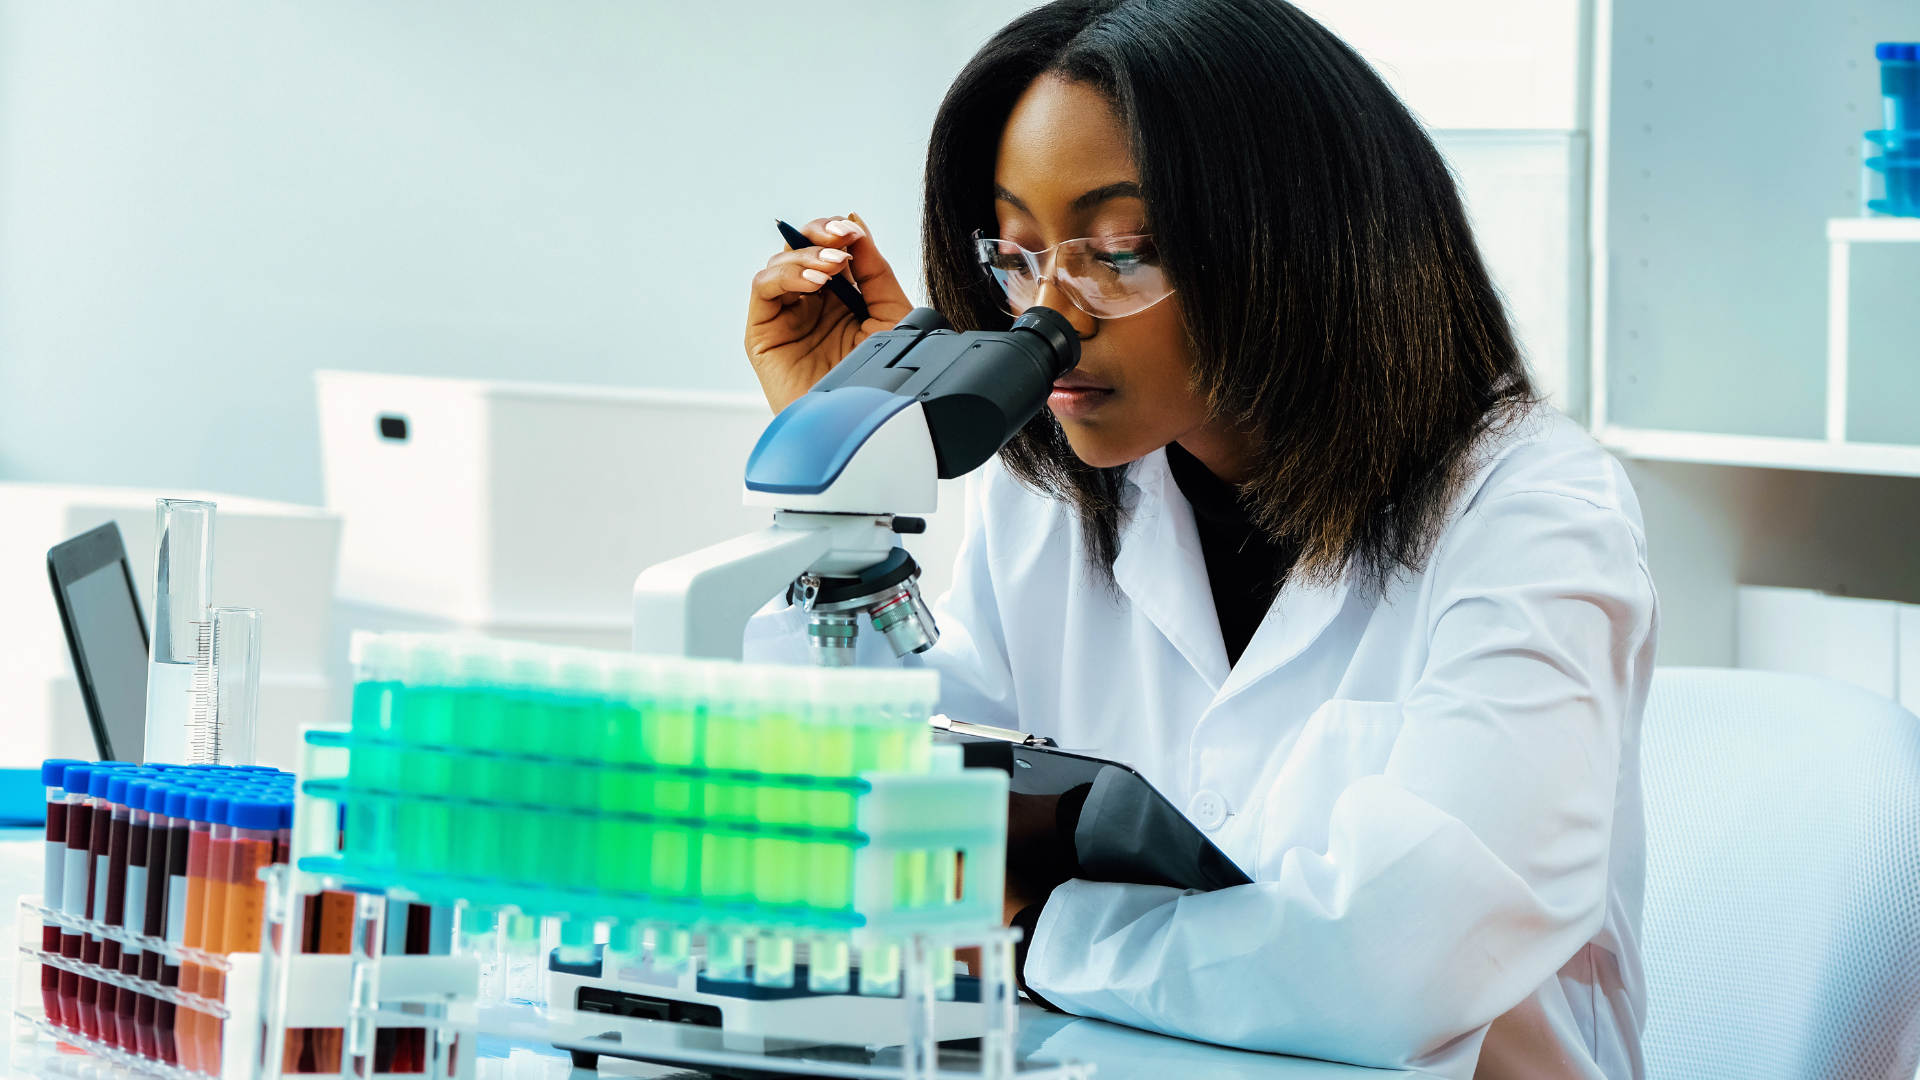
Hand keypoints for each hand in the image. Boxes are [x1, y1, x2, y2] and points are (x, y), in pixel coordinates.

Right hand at [744, 213, 915, 412]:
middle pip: (801, 250)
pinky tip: (814, 283)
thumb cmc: (880, 383)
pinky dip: (785, 276)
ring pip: (780, 265)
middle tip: (840, 237)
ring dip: (805, 257)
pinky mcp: (763, 334)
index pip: (830, 251)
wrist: (864, 424)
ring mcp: (786, 318)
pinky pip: (763, 289)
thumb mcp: (892, 316)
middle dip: (818, 235)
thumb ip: (875, 270)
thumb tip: (856, 226)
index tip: (853, 231)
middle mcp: (811, 306)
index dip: (838, 234)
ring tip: (833, 268)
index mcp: (842, 300)